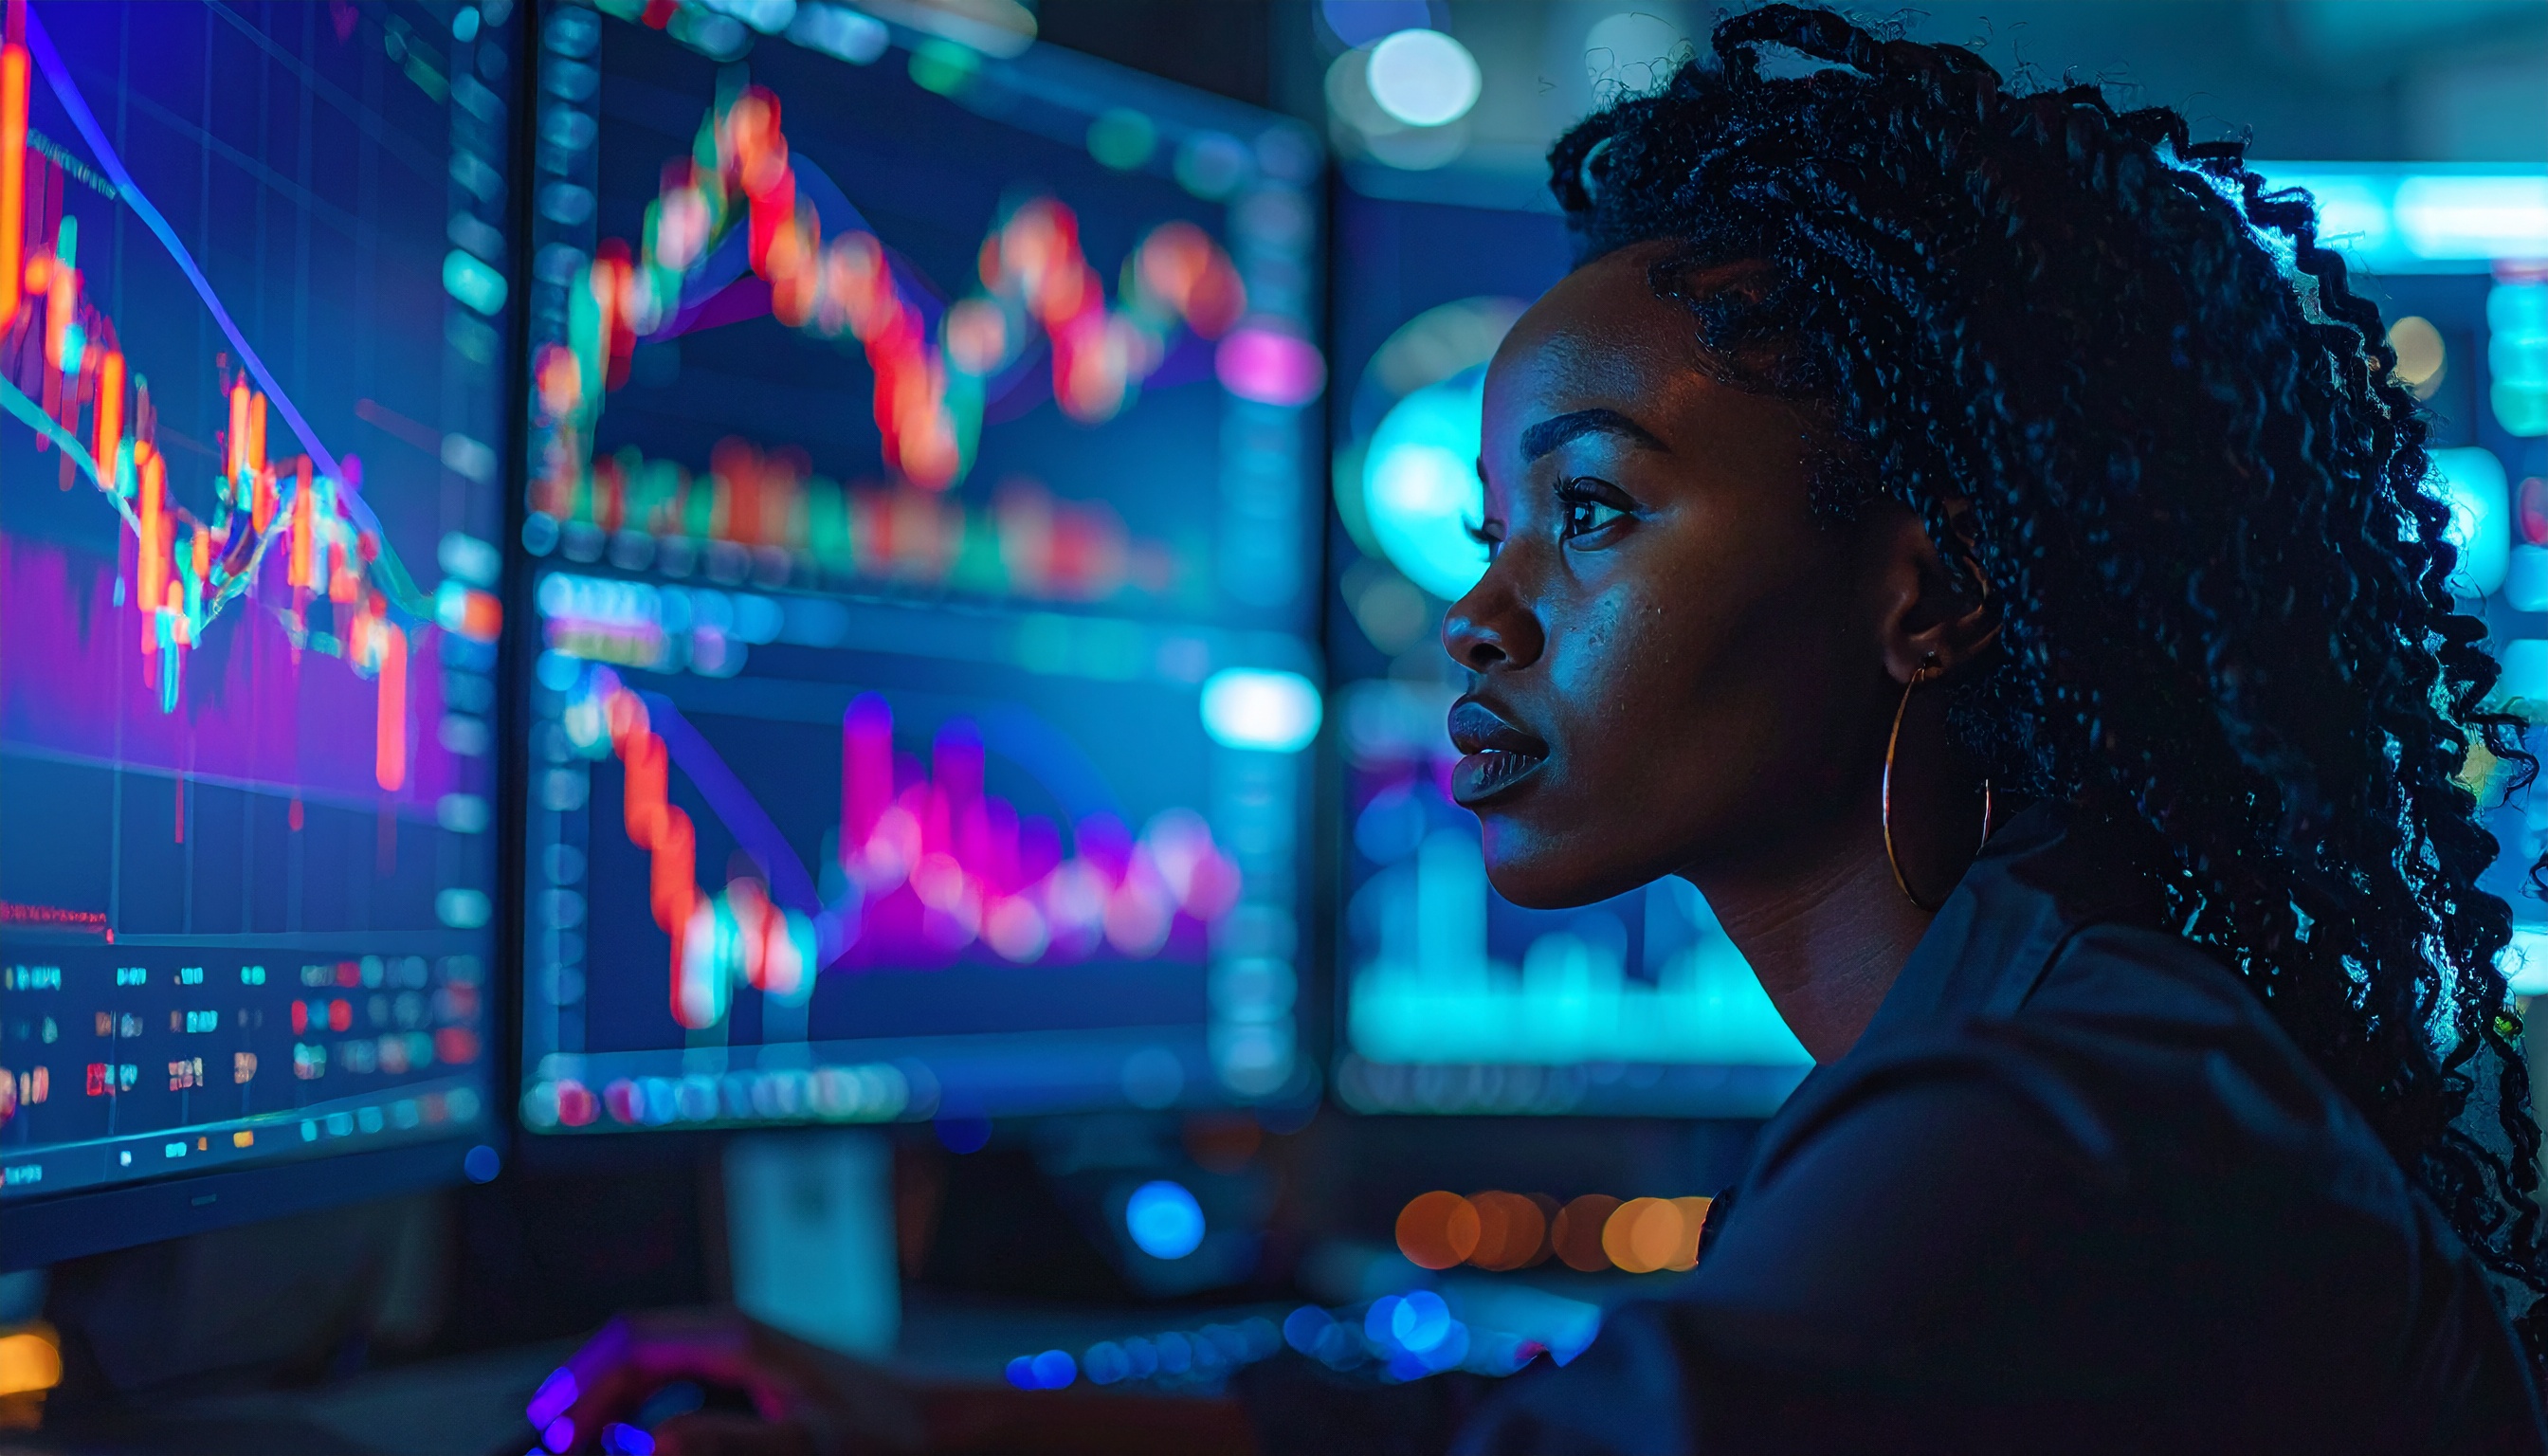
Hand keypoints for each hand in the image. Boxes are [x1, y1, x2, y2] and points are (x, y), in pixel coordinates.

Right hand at [530, 1308, 923, 1455]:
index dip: (578, 1387)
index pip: (630, 1341)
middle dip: (582, 1398)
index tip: (547, 1435)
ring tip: (579, 1447)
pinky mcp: (753, 1375)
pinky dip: (642, 1411)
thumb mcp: (813, 1448)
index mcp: (737, 1337)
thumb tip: (653, 1445)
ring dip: (609, 1406)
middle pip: (629, 1351)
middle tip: (550, 1449)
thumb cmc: (888, 1433)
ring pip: (648, 1367)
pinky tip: (634, 1443)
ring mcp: (742, 1352)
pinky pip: (675, 1383)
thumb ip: (732, 1445)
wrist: (942, 1423)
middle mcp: (733, 1334)